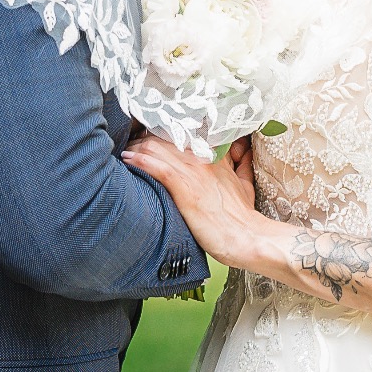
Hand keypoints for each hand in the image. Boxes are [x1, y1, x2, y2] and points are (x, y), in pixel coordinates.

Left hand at [123, 134, 291, 271]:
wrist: (247, 237)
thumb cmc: (243, 215)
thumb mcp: (244, 183)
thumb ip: (240, 164)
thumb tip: (242, 152)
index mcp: (214, 156)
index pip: (181, 134)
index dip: (160, 134)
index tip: (145, 138)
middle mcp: (202, 159)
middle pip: (163, 138)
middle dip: (142, 140)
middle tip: (129, 146)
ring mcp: (194, 173)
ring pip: (157, 149)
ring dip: (135, 149)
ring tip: (124, 154)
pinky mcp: (186, 190)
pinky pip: (159, 168)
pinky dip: (140, 162)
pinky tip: (128, 161)